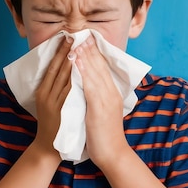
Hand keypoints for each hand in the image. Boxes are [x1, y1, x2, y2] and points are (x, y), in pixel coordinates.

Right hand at [33, 37, 72, 155]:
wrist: (49, 149)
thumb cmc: (53, 125)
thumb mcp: (53, 103)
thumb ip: (59, 89)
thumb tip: (69, 72)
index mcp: (43, 91)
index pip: (53, 66)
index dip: (61, 51)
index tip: (68, 37)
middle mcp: (46, 94)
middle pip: (57, 68)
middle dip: (65, 51)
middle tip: (72, 35)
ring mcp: (52, 102)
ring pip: (62, 77)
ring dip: (70, 60)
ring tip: (76, 45)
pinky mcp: (60, 110)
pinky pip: (68, 91)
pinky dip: (73, 78)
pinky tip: (78, 68)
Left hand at [74, 36, 127, 166]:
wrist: (112, 153)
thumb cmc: (105, 134)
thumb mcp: (104, 110)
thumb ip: (99, 96)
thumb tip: (90, 84)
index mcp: (112, 92)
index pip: (103, 67)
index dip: (94, 53)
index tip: (86, 39)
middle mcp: (110, 92)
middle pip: (99, 66)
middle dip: (89, 50)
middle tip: (81, 34)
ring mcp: (106, 99)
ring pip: (94, 73)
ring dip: (84, 57)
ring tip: (76, 43)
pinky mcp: (99, 107)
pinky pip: (89, 86)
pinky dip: (82, 72)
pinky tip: (75, 62)